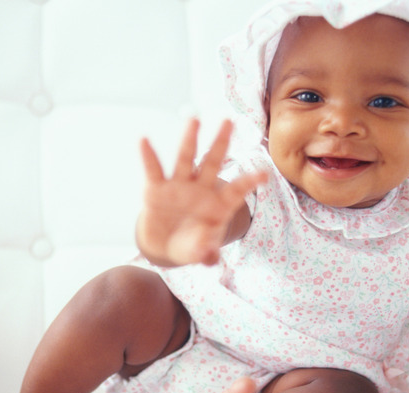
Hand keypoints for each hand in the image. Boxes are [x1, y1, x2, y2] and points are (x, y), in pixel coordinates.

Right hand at [136, 118, 265, 265]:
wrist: (165, 246)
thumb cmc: (190, 245)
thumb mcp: (200, 253)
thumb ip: (206, 254)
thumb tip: (210, 257)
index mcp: (217, 205)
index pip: (236, 191)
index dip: (249, 183)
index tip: (264, 174)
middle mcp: (200, 190)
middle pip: (213, 162)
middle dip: (221, 142)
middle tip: (229, 121)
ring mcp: (179, 186)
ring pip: (186, 159)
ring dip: (190, 139)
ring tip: (193, 119)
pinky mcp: (157, 189)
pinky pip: (153, 170)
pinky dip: (148, 156)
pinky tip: (144, 140)